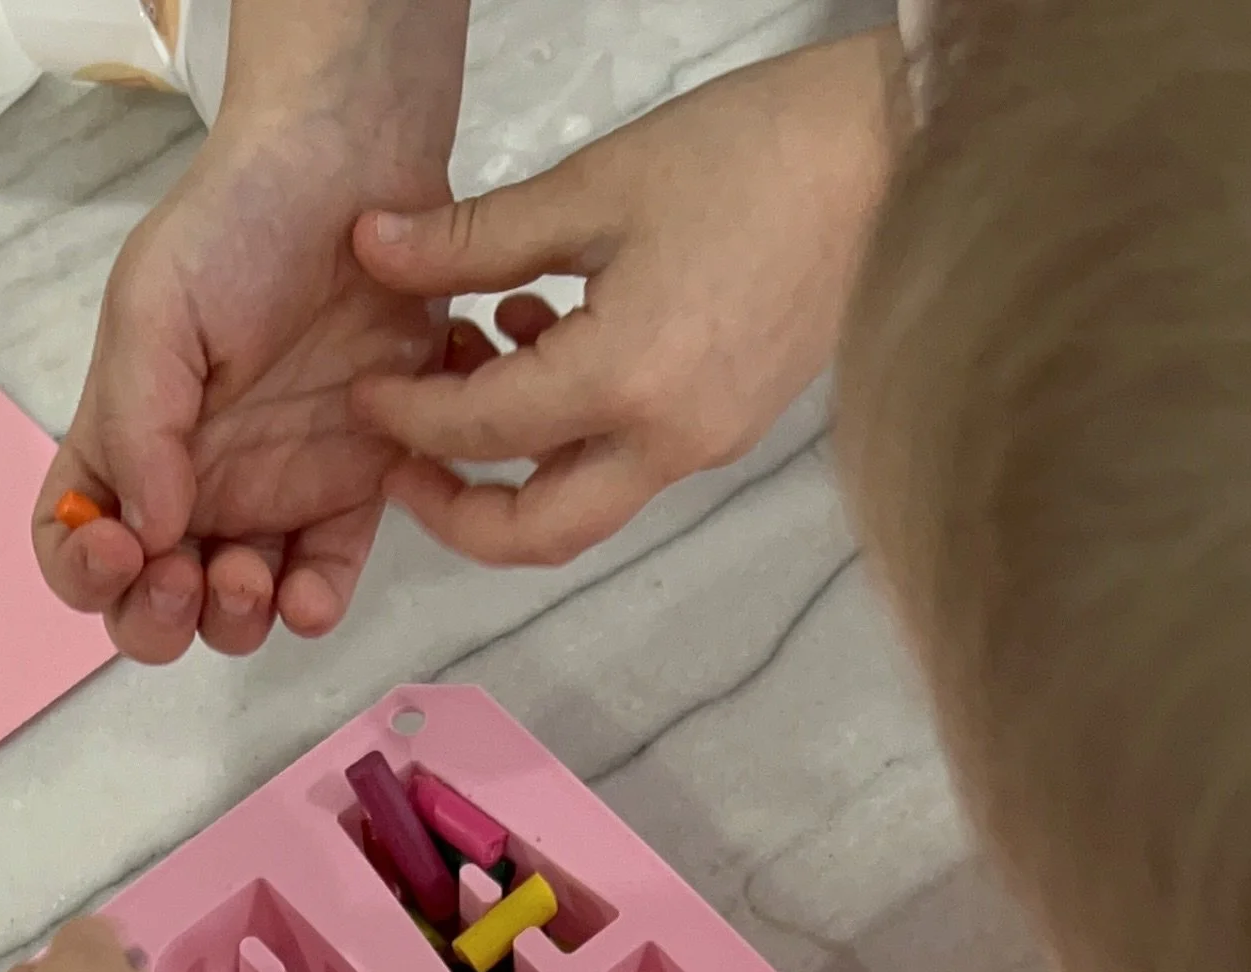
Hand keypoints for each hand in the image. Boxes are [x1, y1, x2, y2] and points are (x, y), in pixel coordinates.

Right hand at [33, 118, 445, 664]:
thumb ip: (138, 424)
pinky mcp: (348, 497)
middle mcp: (189, 488)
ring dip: (229, 622)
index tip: (114, 546)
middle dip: (156, 618)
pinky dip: (309, 609)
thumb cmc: (235, 228)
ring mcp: (269, 500)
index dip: (79, 572)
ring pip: (233, 615)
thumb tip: (147, 531)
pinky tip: (305, 591)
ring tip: (247, 573)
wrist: (352, 179)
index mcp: (123, 443)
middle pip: (149, 605)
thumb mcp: (154, 308)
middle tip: (184, 574)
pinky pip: (322, 584)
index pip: (70, 542)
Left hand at [348, 32, 904, 566]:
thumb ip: (473, 238)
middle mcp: (667, 442)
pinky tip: (543, 338)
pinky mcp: (726, 428)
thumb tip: (373, 248)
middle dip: (453, 513)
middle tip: (398, 461)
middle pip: (535, 535)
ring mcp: (704, 446)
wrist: (885, 160)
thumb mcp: (595, 184)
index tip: (364, 393)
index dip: (407, 420)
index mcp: (627, 382)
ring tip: (468, 369)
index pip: (483, 434)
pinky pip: (625, 462)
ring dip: (511, 467)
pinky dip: (568, 431)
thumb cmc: (753, 157)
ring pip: (579, 505)